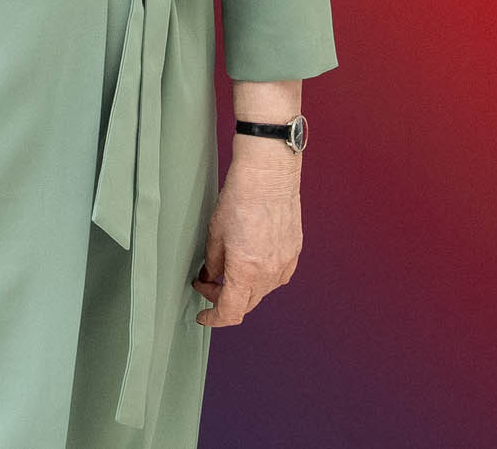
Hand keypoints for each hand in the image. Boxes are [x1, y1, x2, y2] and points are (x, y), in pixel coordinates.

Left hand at [193, 143, 302, 325]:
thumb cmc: (240, 198)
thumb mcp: (215, 233)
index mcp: (247, 270)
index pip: (231, 311)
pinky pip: (275, 277)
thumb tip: (209, 277)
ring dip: (242, 287)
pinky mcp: (294, 254)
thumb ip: (212, 262)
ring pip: (261, 291)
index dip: (214, 318)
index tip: (203, 316)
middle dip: (223, 298)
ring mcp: (285, 264)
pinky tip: (247, 261)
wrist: (268, 177)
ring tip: (225, 267)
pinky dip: (259, 277)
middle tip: (206, 282)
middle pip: (246, 304)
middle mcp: (270, 272)